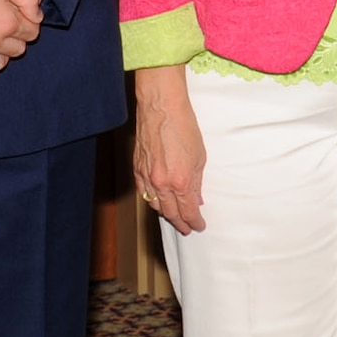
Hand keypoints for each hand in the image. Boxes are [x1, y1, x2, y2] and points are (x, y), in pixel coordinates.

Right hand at [133, 65, 206, 233]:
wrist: (162, 108)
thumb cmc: (183, 126)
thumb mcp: (200, 156)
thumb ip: (197, 182)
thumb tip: (196, 199)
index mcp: (181, 181)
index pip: (188, 211)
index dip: (194, 222)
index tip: (199, 226)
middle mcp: (162, 184)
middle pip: (170, 213)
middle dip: (180, 223)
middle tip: (187, 228)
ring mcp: (147, 177)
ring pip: (155, 205)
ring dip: (165, 214)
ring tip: (174, 217)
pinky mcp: (137, 169)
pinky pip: (144, 192)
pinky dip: (151, 200)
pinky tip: (157, 202)